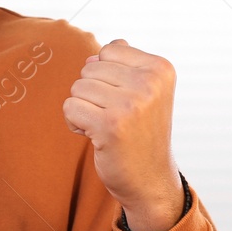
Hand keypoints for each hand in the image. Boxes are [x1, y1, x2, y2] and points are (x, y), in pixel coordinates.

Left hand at [62, 40, 184, 230]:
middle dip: (93, 93)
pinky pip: (70, 108)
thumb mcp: (145, 92)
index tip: (124, 99)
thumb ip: (124, 65)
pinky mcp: (110, 126)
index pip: (109, 51)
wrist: (151, 179)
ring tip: (106, 127)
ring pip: (77, 88)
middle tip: (115, 118)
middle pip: (89, 68)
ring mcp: (131, 104)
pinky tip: (95, 136)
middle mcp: (149, 84)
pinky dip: (75, 123)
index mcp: (161, 69)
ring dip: (84, 109)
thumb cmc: (142, 132)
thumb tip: (96, 54)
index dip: (106, 76)